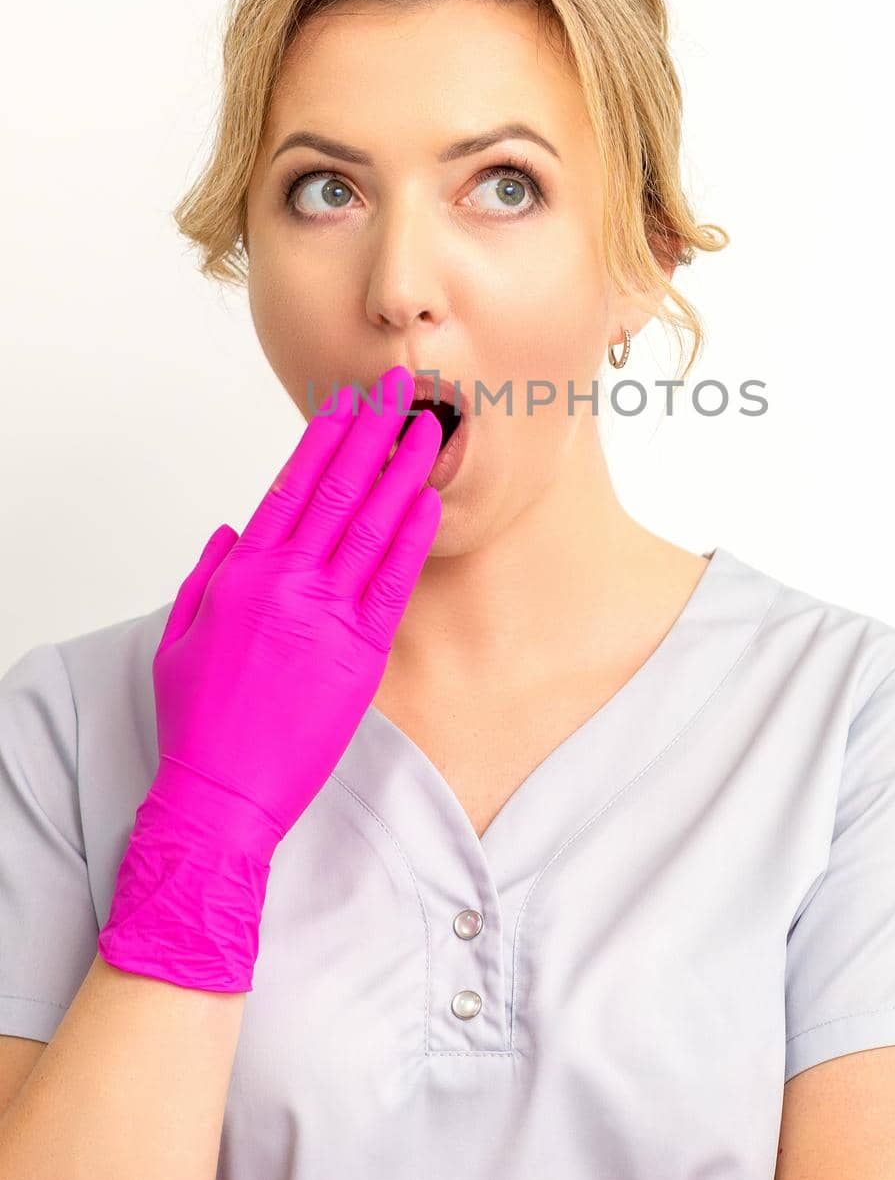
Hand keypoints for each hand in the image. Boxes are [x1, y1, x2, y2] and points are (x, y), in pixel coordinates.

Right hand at [97, 364, 441, 991]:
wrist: (222, 791)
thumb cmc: (197, 718)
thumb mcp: (179, 635)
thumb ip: (207, 574)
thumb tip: (232, 528)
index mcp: (243, 573)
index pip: (291, 485)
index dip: (323, 438)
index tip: (348, 401)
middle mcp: (287, 582)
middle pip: (339, 489)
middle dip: (373, 432)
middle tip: (404, 388)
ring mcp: (327, 614)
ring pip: (372, 525)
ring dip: (402, 470)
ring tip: (429, 429)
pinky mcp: (361, 652)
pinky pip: (394, 581)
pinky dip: (413, 536)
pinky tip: (430, 500)